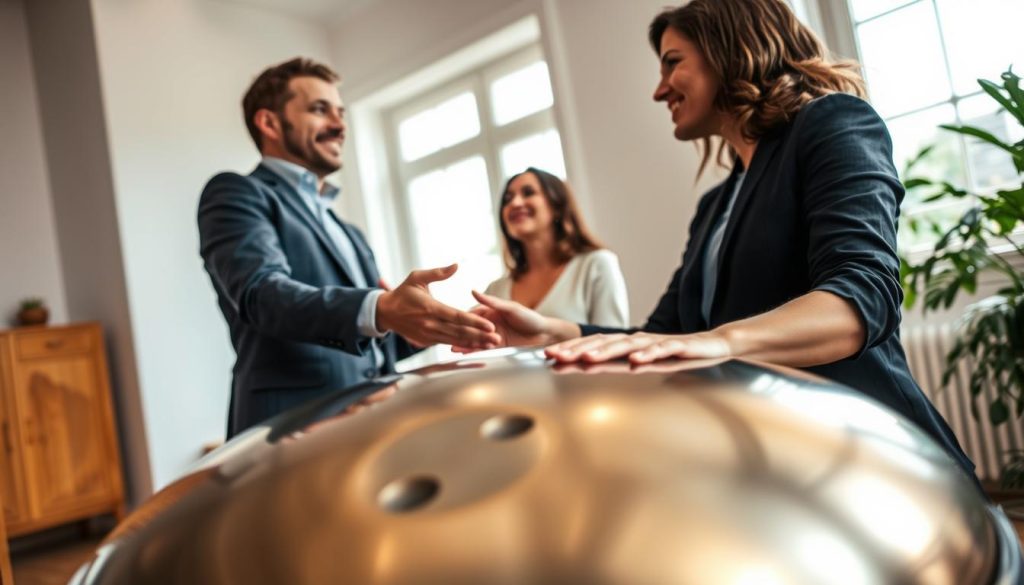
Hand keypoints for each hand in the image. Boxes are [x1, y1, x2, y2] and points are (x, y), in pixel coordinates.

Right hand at [376, 264, 500, 348]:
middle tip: (497, 338)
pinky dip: (462, 345)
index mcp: (430, 308)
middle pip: (459, 332)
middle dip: (480, 336)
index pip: (457, 317)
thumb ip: (437, 273)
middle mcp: (430, 324)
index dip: (475, 322)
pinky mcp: (427, 341)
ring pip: (455, 340)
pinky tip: (476, 345)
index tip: (490, 325)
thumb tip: (456, 265)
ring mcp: (428, 335)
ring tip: (491, 344)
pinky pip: (447, 343)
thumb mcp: (417, 277)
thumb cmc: (403, 292)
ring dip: (474, 343)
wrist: (385, 313)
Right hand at [451, 290, 570, 351]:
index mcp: (491, 310)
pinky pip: (483, 348)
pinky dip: (473, 350)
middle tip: (448, 337)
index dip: (462, 318)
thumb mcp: (511, 308)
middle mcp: (490, 322)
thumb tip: (473, 292)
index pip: (472, 313)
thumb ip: (492, 302)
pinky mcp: (497, 345)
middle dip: (460, 332)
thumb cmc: (530, 317)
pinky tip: (463, 353)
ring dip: (464, 342)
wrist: (544, 334)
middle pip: (472, 327)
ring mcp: (493, 334)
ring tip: (452, 347)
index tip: (451, 321)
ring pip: (476, 338)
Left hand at [545, 331, 732, 363]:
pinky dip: (647, 355)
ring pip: (627, 345)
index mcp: (627, 345)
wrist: (713, 345)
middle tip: (555, 356)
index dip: (570, 349)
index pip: (593, 344)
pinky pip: (661, 350)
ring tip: (586, 358)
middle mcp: (638, 340)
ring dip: (605, 351)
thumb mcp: (641, 364)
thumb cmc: (674, 356)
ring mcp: (658, 342)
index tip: (547, 356)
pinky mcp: (679, 346)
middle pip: (603, 342)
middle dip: (577, 349)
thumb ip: (616, 366)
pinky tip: (635, 362)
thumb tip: (585, 372)